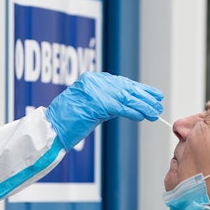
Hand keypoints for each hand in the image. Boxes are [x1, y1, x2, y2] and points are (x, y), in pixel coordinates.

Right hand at [45, 72, 163, 148]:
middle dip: (144, 96)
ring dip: (143, 105)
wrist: (52, 130)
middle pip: (126, 87)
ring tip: (155, 112)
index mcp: (92, 80)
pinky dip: (133, 112)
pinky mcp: (96, 103)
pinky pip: (120, 107)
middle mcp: (94, 81)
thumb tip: (128, 105)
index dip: (139, 89)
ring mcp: (95, 91)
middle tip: (158, 102)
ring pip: (126, 96)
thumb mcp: (90, 108)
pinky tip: (142, 116)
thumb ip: (107, 103)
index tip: (152, 94)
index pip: (121, 83)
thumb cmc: (67, 122)